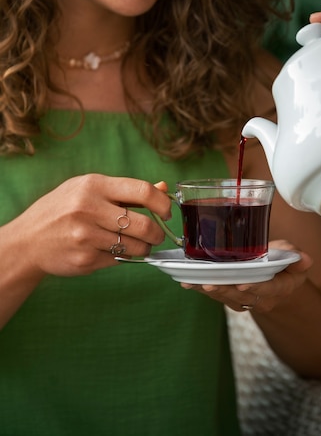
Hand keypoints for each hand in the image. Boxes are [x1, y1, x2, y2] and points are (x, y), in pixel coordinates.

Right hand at [5, 174, 170, 277]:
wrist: (27, 240)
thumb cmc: (62, 209)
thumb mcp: (89, 189)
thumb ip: (126, 190)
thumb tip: (164, 187)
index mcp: (94, 185)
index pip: (142, 190)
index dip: (163, 203)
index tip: (167, 212)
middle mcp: (89, 209)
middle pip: (143, 224)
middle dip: (158, 233)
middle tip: (157, 235)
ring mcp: (86, 236)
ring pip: (135, 247)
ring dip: (144, 248)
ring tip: (139, 245)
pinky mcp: (84, 260)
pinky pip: (118, 260)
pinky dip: (123, 257)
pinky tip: (113, 250)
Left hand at [180, 239, 311, 312]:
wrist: (276, 275)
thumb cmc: (283, 260)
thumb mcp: (291, 254)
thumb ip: (295, 255)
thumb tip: (305, 259)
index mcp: (282, 286)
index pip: (269, 289)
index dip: (256, 287)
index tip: (242, 284)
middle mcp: (263, 298)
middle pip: (242, 296)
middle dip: (224, 290)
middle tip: (208, 284)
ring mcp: (247, 299)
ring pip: (227, 297)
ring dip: (209, 290)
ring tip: (193, 282)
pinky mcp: (232, 297)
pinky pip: (218, 295)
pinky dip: (202, 288)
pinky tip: (187, 282)